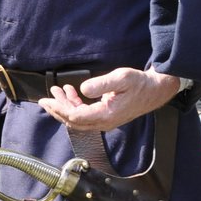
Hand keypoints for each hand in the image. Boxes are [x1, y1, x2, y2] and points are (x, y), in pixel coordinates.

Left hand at [35, 67, 181, 131]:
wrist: (155, 90)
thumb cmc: (139, 83)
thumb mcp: (121, 78)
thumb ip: (101, 84)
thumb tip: (83, 89)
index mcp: (106, 115)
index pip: (75, 117)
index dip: (59, 109)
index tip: (48, 99)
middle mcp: (104, 122)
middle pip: (73, 121)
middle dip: (57, 109)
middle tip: (45, 98)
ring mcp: (104, 122)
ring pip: (77, 119)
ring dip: (65, 106)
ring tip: (57, 91)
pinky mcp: (105, 117)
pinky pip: (85, 115)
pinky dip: (75, 105)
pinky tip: (71, 92)